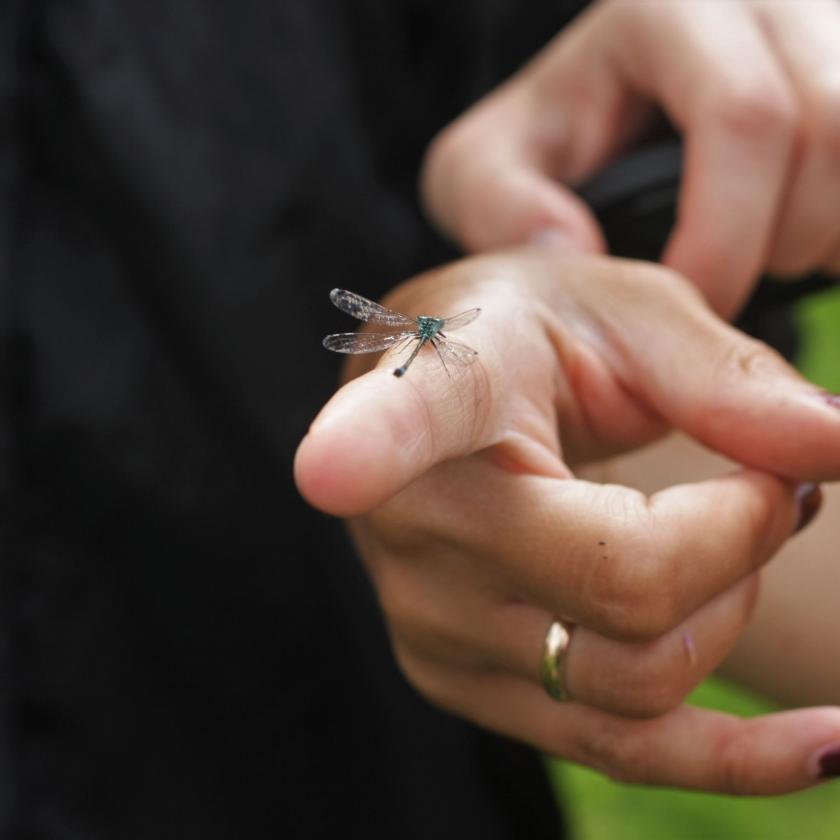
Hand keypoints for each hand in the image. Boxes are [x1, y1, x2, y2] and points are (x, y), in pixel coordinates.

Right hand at [295, 249, 839, 793]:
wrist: (456, 402)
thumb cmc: (540, 337)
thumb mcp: (629, 315)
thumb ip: (726, 376)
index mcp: (436, 392)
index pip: (396, 425)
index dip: (365, 449)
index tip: (328, 470)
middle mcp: (412, 523)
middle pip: (624, 587)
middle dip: (743, 536)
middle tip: (768, 475)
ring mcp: (432, 621)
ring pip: (639, 678)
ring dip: (729, 604)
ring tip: (733, 530)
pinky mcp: (467, 682)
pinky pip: (619, 748)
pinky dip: (734, 758)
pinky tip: (824, 748)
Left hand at [422, 0, 839, 316]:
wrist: (597, 104)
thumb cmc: (545, 143)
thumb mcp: (482, 171)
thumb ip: (498, 206)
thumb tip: (575, 248)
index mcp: (665, 11)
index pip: (743, 114)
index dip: (726, 238)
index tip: (693, 308)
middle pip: (831, 127)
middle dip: (787, 240)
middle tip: (732, 284)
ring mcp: (821, 24)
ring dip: (828, 231)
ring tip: (767, 256)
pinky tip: (805, 244)